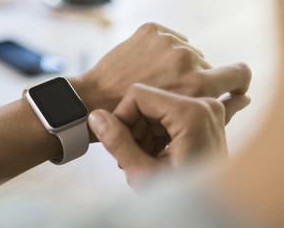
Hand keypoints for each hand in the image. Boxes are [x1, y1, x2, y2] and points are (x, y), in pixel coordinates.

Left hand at [71, 23, 250, 113]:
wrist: (95, 100)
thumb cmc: (138, 120)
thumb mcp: (181, 121)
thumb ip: (216, 109)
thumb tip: (245, 98)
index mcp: (199, 83)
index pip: (239, 73)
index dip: (238, 80)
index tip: (232, 85)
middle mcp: (186, 58)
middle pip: (205, 65)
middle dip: (193, 76)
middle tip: (170, 90)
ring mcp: (167, 41)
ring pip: (185, 51)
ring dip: (176, 62)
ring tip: (154, 77)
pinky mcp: (151, 29)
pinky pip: (169, 37)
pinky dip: (162, 48)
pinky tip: (146, 63)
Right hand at [88, 84, 250, 186]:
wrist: (213, 214)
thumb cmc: (187, 200)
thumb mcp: (145, 174)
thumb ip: (118, 143)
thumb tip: (96, 117)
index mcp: (192, 113)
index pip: (138, 94)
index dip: (121, 116)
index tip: (120, 142)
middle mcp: (204, 105)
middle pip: (148, 100)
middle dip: (134, 127)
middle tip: (133, 155)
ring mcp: (206, 110)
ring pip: (156, 108)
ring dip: (143, 132)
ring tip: (146, 159)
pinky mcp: (205, 118)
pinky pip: (168, 114)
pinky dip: (156, 133)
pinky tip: (156, 155)